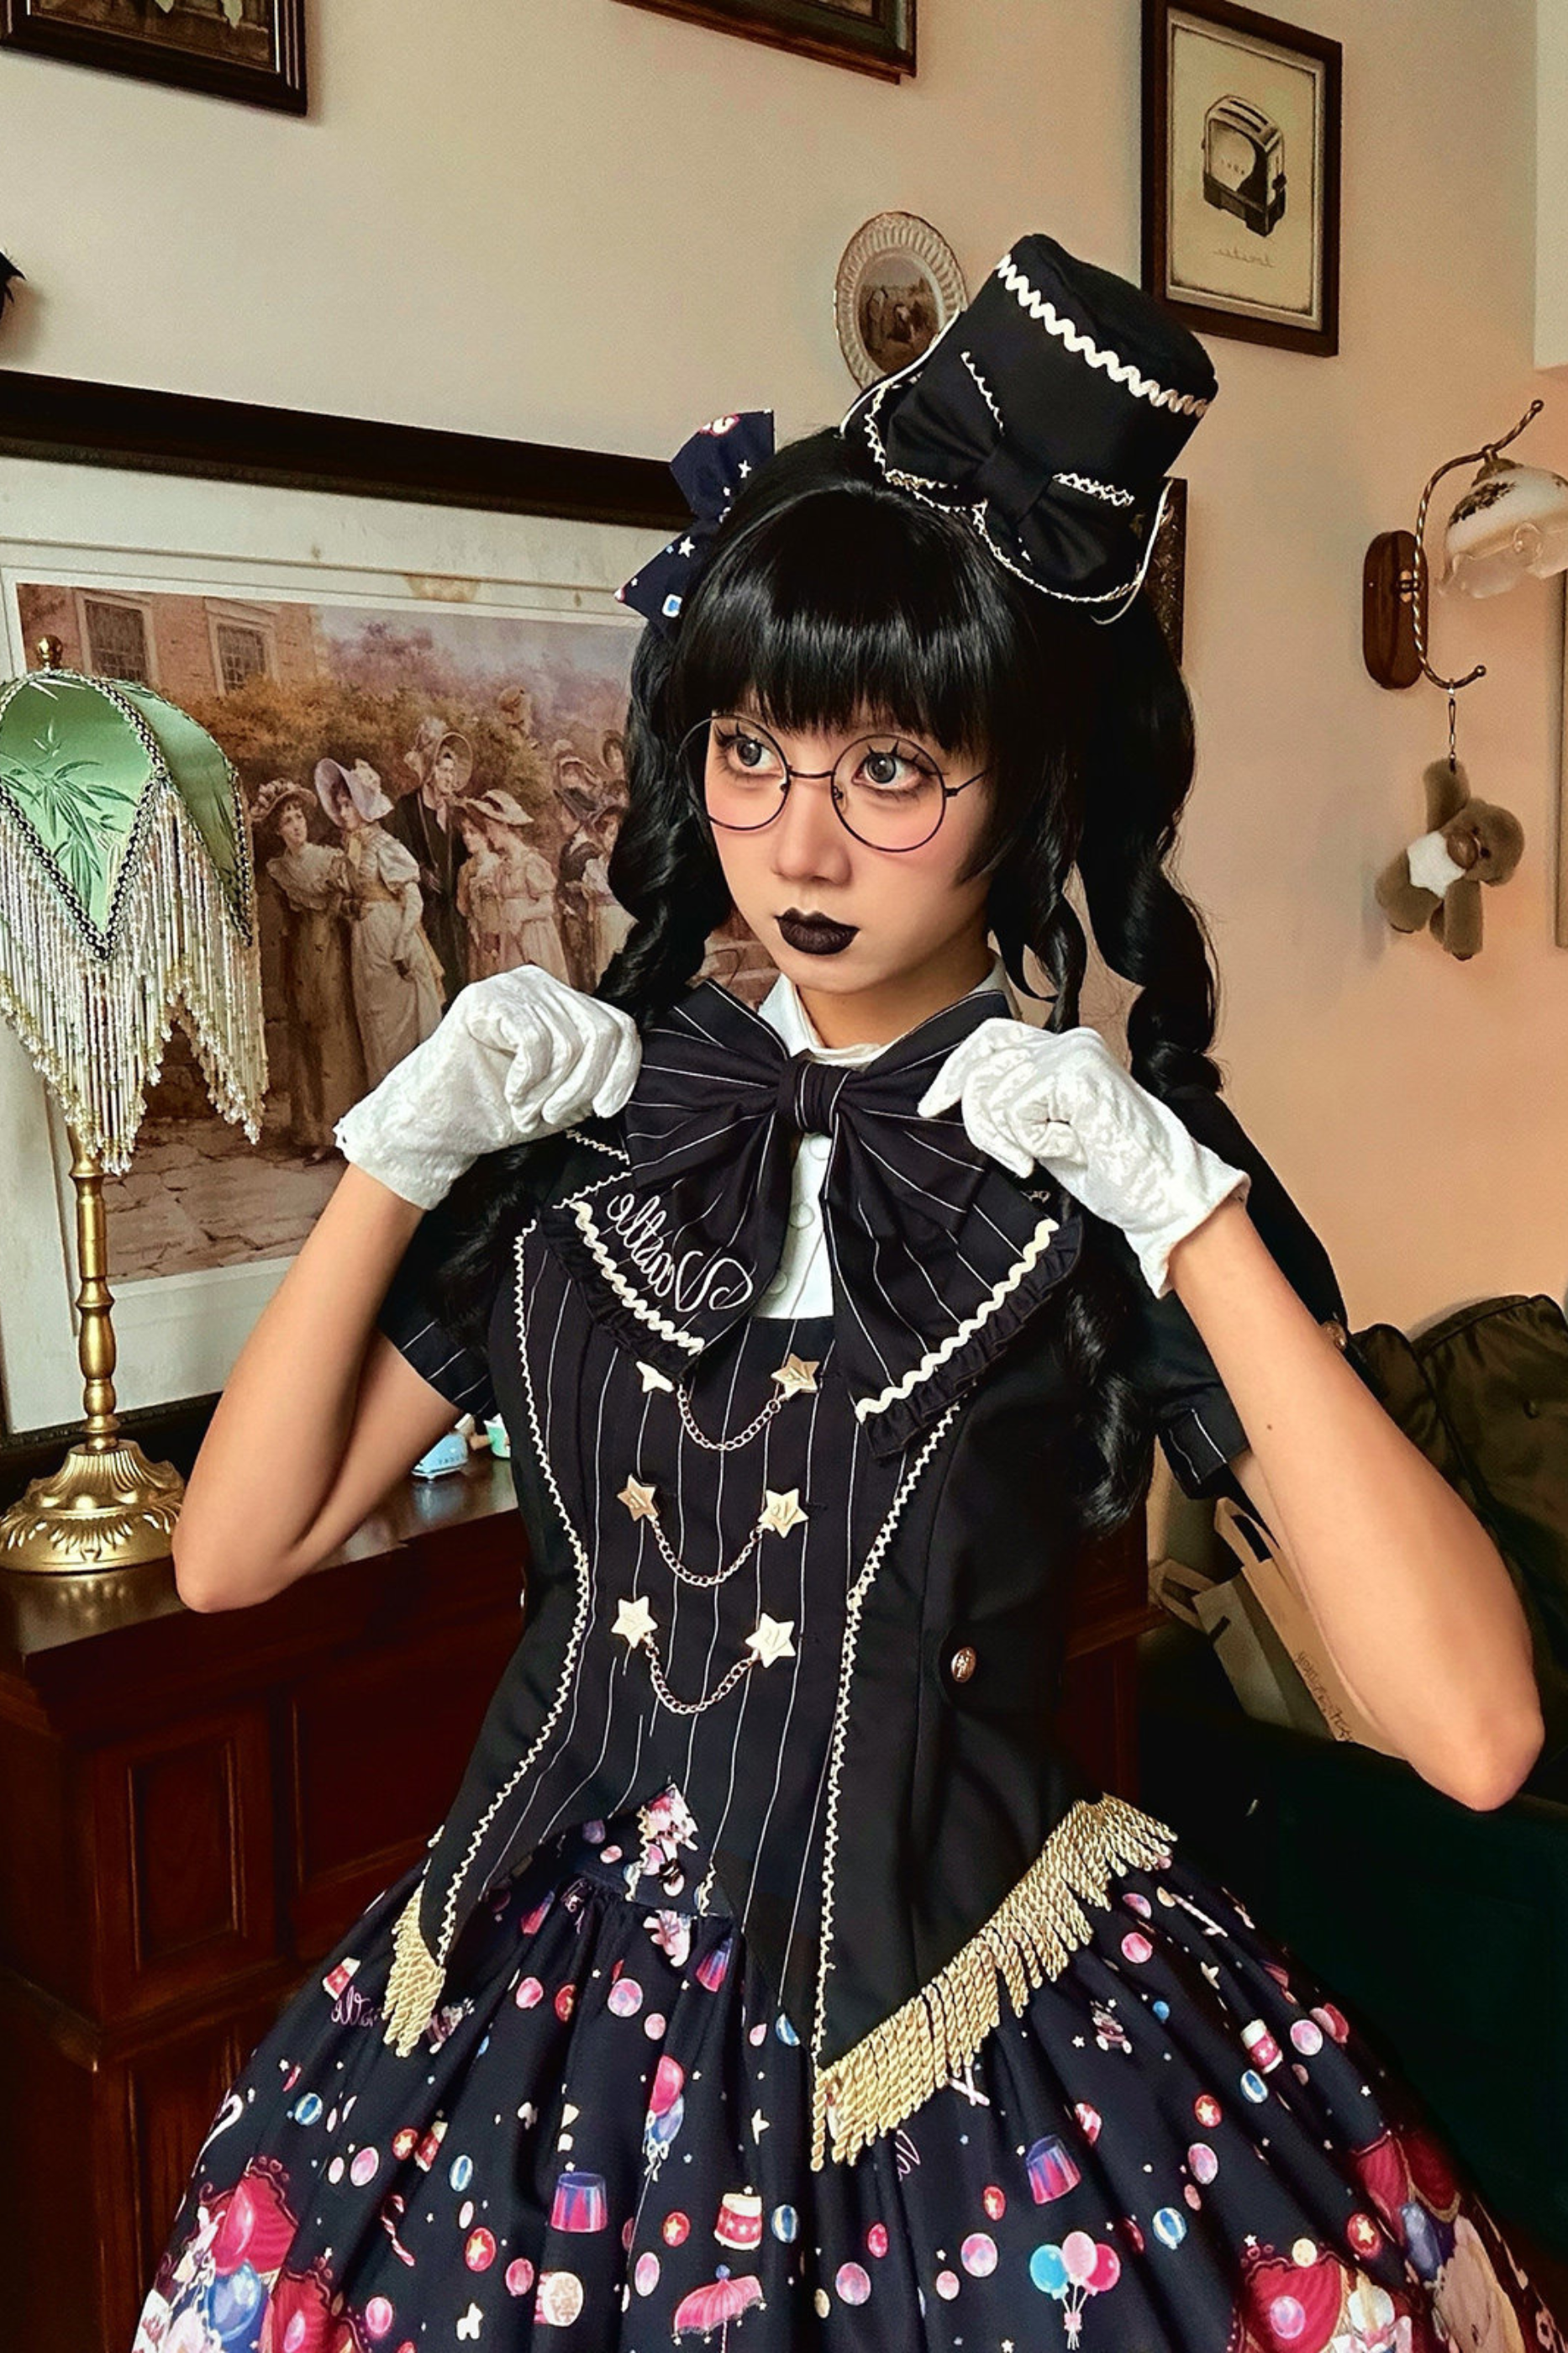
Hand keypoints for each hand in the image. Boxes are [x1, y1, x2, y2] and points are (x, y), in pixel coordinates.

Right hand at [333, 965, 641, 1208]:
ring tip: (525, 1110)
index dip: (622, 1071)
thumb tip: (627, 1077)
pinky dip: (528, 1080)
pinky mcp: (485, 998)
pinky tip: (511, 1094)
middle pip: (600, 1033)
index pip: (619, 1025)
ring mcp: (513, 986)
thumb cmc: (497, 1111)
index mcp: (564, 1004)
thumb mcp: (563, 1096)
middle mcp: (542, 985)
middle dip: (582, 1086)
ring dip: (549, 1091)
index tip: (605, 1109)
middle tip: (552, 1115)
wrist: (439, 1127)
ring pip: (569, 1042)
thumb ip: (595, 1078)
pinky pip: (535, 1041)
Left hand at [918, 1017, 1248, 1296]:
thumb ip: (1015, 1109)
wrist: (1162, 1195)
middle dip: (972, 1111)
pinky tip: (1063, 1151)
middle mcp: (1070, 1043)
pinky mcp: (1076, 1075)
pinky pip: (1017, 1110)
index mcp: (1066, 1051)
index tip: (934, 1104)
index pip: (992, 1038)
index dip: (956, 1069)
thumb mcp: (1048, 1134)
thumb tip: (966, 1102)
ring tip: (1038, 1159)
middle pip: (984, 1061)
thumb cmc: (1115, 1174)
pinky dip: (1032, 1141)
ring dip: (1006, 1138)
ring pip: (993, 1091)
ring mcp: (1074, 1055)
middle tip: (992, 1146)